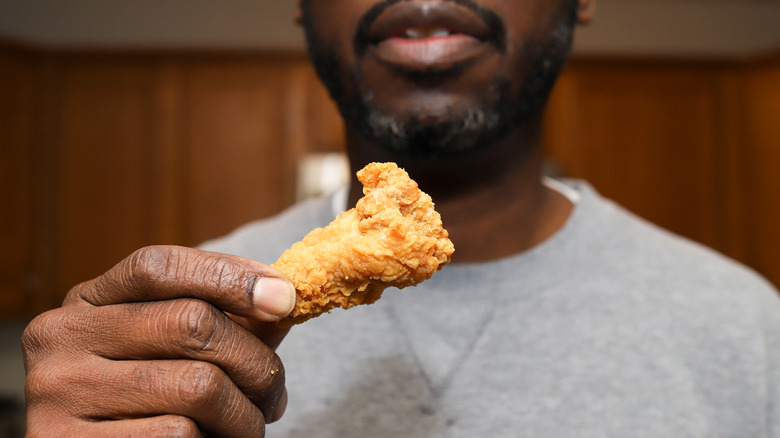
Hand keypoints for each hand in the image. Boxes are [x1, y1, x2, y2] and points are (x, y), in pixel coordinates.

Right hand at [22, 246, 296, 436]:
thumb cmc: (140, 401)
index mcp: (87, 302)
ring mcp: (59, 392)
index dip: (230, 276)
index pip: (158, 266)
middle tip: (275, 393)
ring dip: (245, 414)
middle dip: (256, 361)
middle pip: (192, 323)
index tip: (286, 299)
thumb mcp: (167, 348)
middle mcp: (61, 337)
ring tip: (249, 427)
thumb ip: (223, 321)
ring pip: (198, 386)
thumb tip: (282, 300)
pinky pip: (179, 435)